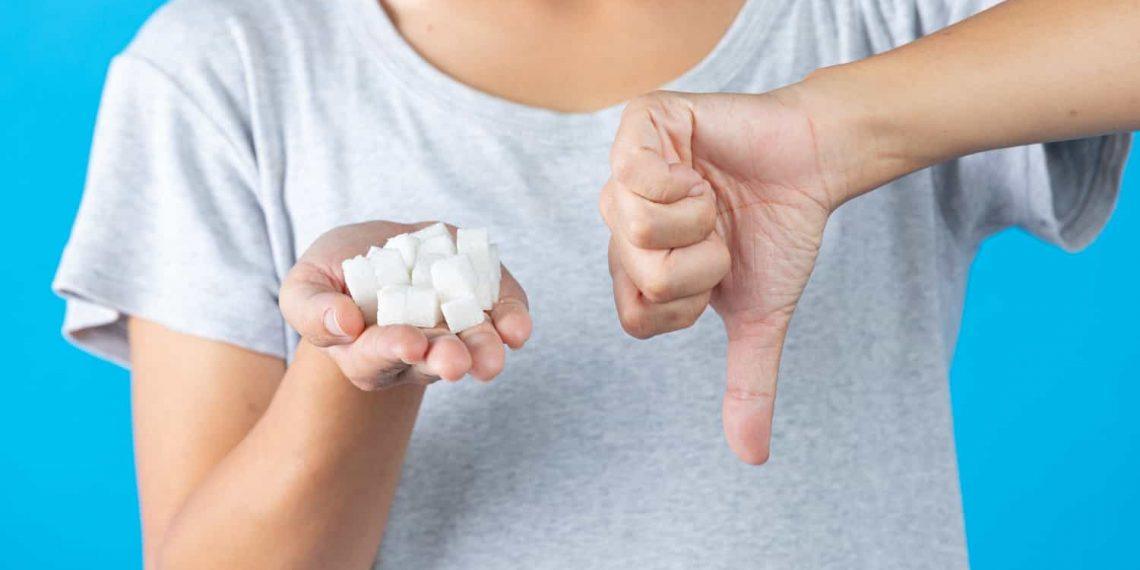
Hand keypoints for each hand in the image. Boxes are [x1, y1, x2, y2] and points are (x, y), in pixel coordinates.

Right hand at [279, 221, 531, 389]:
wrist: (383, 248)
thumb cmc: (337, 272)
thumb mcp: (305, 284)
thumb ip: (311, 309)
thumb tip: (344, 326)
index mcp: (367, 355)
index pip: (377, 359)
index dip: (392, 349)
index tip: (408, 342)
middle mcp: (417, 354)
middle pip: (431, 363)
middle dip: (445, 360)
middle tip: (456, 362)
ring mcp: (455, 333)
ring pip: (473, 348)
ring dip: (485, 349)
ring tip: (495, 352)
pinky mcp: (485, 307)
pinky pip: (503, 319)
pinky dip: (512, 320)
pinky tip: (517, 327)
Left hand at [600, 89, 854, 463]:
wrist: (814, 164)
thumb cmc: (778, 233)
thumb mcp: (758, 316)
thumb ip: (745, 382)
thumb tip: (752, 458)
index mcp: (635, 266)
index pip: (636, 317)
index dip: (687, 304)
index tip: (716, 275)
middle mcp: (619, 222)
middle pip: (637, 276)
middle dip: (701, 262)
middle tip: (720, 230)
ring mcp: (624, 173)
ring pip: (635, 229)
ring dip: (698, 221)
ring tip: (711, 196)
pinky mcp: (640, 126)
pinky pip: (634, 174)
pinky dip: (682, 181)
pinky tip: (698, 166)